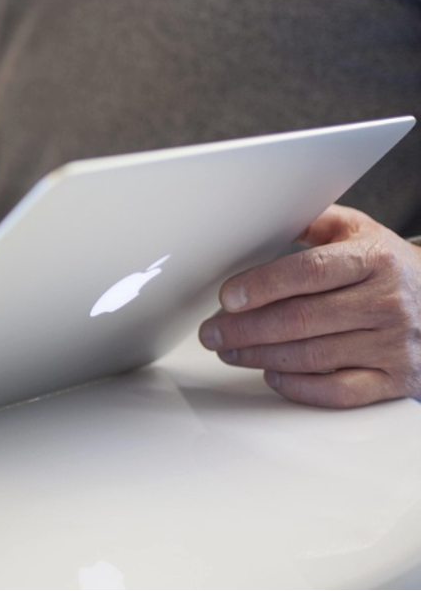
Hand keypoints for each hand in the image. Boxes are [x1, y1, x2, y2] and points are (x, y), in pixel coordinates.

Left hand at [198, 204, 420, 406]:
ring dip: (260, 356)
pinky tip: (271, 375)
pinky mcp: (396, 378)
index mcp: (374, 259)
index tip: (227, 297)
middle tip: (212, 332)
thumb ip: (312, 220)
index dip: (262, 286)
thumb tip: (260, 215)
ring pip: (313, 356)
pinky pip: (340, 391)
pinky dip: (299, 387)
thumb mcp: (357, 230)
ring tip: (229, 350)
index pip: (309, 272)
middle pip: (301, 319)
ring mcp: (393, 343)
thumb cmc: (387, 265)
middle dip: (245, 328)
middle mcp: (386, 302)